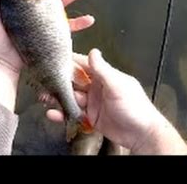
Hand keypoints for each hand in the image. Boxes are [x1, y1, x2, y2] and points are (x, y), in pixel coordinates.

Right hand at [46, 49, 186, 154]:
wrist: (142, 134)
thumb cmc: (136, 107)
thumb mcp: (118, 85)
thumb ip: (103, 69)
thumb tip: (93, 51)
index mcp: (104, 76)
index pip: (83, 64)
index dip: (69, 61)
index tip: (54, 59)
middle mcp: (97, 88)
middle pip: (73, 82)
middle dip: (59, 82)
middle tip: (44, 82)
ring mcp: (93, 103)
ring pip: (71, 97)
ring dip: (58, 98)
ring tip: (44, 98)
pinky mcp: (91, 118)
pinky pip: (74, 113)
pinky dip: (63, 114)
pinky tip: (53, 113)